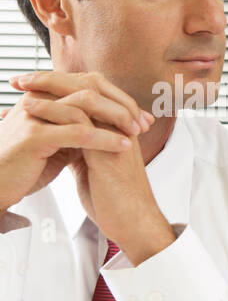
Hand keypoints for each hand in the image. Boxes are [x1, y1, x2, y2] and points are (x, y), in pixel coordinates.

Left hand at [10, 73, 170, 264]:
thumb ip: (82, 151)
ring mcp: (116, 135)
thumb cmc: (113, 201)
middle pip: (89, 86)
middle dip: (52, 78)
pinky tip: (32, 106)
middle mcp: (119, 128)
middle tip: (23, 78)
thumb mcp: (93, 169)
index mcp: (116, 130)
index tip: (31, 85)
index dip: (60, 85)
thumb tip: (64, 143)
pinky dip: (52, 109)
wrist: (132, 223)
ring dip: (49, 87)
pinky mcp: (108, 148)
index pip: (90, 94)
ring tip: (22, 86)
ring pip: (85, 95)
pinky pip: (80, 119)